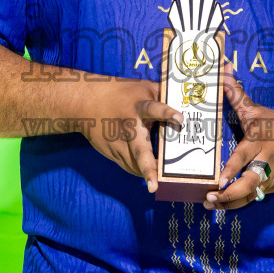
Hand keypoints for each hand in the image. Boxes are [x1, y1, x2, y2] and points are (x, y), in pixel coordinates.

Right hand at [76, 77, 184, 192]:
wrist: (86, 102)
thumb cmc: (121, 93)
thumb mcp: (142, 87)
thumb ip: (162, 95)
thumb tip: (187, 100)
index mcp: (138, 107)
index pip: (153, 109)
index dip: (166, 113)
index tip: (180, 118)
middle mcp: (128, 127)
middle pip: (139, 150)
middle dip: (148, 167)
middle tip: (155, 185)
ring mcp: (117, 143)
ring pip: (134, 165)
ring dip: (147, 174)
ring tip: (159, 182)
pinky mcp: (111, 152)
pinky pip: (128, 167)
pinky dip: (139, 171)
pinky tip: (149, 173)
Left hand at [204, 60, 273, 210]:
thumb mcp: (257, 109)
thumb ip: (236, 93)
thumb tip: (223, 68)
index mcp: (258, 141)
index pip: (243, 157)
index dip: (232, 169)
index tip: (219, 180)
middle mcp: (264, 161)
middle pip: (248, 182)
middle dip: (229, 193)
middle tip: (210, 198)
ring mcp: (270, 177)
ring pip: (250, 195)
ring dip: (230, 203)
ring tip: (212, 205)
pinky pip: (255, 197)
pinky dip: (239, 203)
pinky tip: (223, 207)